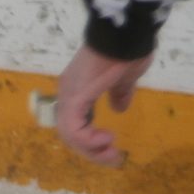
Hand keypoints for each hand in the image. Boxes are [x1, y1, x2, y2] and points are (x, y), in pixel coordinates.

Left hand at [52, 45, 154, 166]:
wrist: (124, 35)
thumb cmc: (126, 51)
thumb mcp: (124, 78)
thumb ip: (120, 93)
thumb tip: (119, 109)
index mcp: (77, 90)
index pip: (74, 123)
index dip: (90, 140)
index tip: (111, 148)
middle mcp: (67, 93)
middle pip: (69, 133)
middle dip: (91, 151)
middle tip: (113, 157)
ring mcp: (69, 94)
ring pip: (68, 134)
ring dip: (90, 150)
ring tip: (112, 152)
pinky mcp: (75, 96)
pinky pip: (73, 128)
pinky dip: (88, 140)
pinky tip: (108, 138)